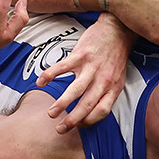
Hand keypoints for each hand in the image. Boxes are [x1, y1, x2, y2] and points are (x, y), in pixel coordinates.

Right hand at [36, 13, 132, 131]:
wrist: (117, 30)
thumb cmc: (116, 57)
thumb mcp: (119, 78)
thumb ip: (107, 94)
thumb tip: (92, 112)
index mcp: (113, 87)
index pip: (102, 111)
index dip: (89, 121)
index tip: (78, 126)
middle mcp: (103, 79)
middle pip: (87, 104)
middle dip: (72, 120)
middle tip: (60, 129)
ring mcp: (91, 67)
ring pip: (75, 90)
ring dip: (62, 103)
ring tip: (51, 113)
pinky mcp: (80, 54)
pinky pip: (62, 67)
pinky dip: (49, 75)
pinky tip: (40, 82)